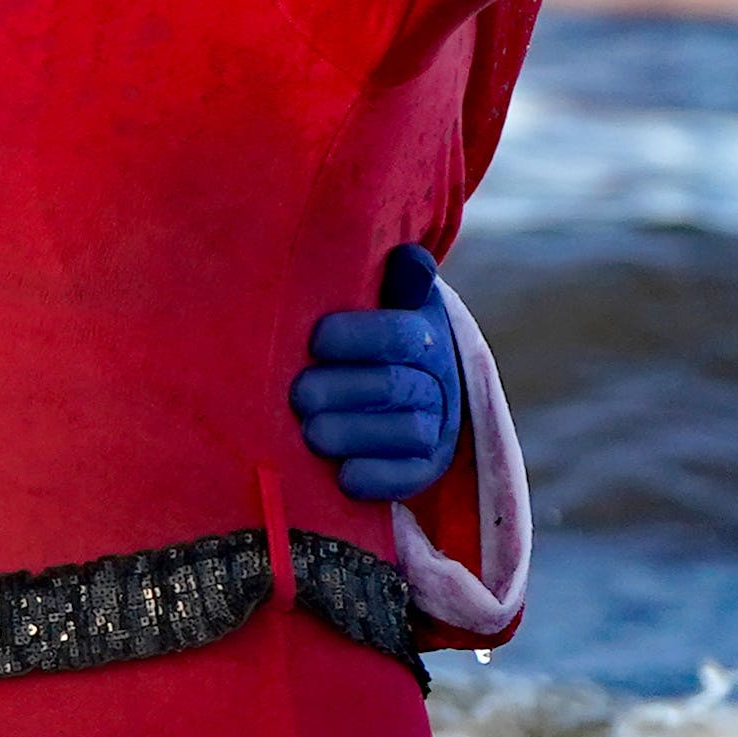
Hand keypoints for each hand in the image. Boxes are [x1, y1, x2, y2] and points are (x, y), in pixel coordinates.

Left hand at [292, 244, 465, 501]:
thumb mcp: (376, 301)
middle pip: (395, 386)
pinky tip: (343, 476)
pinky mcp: (424, 469)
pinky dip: (377, 478)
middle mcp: (437, 382)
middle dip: (343, 391)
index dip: (359, 337)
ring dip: (354, 433)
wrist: (382, 383)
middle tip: (299, 395)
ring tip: (311, 434)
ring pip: (404, 432)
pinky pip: (408, 478)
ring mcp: (434, 428)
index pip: (400, 335)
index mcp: (424, 334)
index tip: (316, 340)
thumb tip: (409, 258)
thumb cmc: (360, 335)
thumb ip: (391, 281)